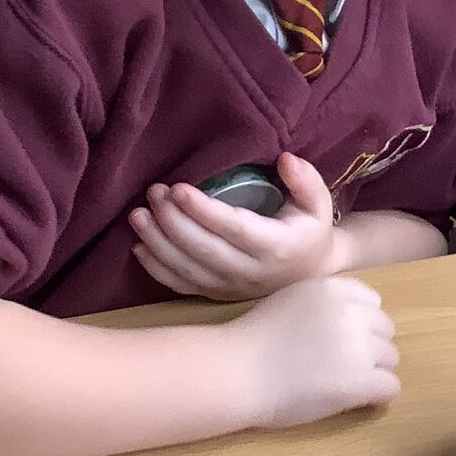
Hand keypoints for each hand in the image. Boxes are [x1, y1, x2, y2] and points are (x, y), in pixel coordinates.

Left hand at [130, 153, 344, 300]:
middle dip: (172, 221)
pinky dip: (157, 268)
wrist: (311, 274)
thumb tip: (285, 160)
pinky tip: (139, 245)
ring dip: (158, 242)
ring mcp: (230, 288)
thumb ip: (305, 180)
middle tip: (154, 193)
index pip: (234, 228)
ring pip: (187, 269)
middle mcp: (250, 272)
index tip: (178, 188)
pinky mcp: (216, 295)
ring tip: (138, 214)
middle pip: (203, 249)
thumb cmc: (309, 231)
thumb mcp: (317, 203)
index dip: (203, 211)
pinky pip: (181, 286)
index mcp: (275, 247)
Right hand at [232, 276, 400, 426]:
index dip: (359, 325)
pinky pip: (390, 386)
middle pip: (386, 332)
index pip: (373, 305)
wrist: (237, 372)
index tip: (336, 341)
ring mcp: (360, 346)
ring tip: (339, 383)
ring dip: (372, 372)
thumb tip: (356, 320)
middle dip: (368, 348)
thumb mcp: (294, 299)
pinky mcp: (361, 380)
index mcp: (336, 288)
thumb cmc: (256, 339)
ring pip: (391, 360)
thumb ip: (327, 303)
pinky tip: (348, 398)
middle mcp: (353, 312)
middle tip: (337, 365)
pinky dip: (374, 395)